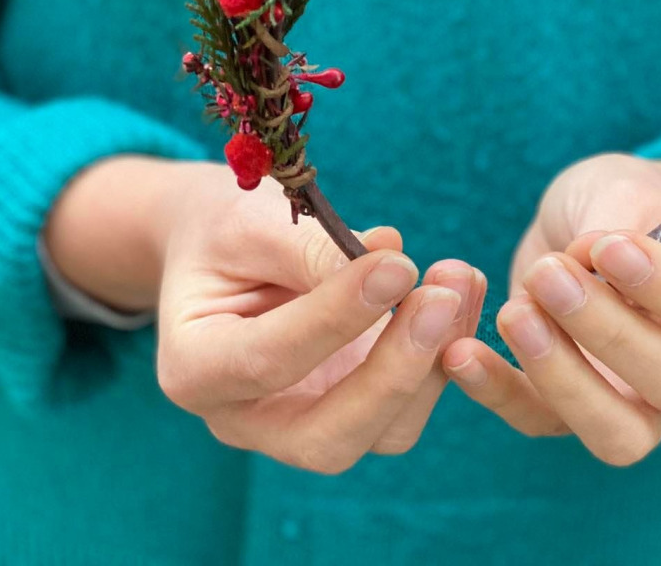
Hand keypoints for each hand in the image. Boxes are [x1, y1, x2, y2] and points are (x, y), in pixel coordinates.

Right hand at [45, 157, 485, 472]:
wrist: (227, 246)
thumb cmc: (227, 229)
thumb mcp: (251, 223)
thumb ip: (310, 251)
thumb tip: (391, 267)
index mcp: (195, 370)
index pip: (267, 362)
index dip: (336, 318)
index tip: (397, 265)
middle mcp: (246, 419)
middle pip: (328, 437)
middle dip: (394, 373)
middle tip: (442, 296)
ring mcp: (304, 424)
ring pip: (383, 433)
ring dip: (434, 362)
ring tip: (462, 279)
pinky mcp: (355, 410)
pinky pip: (411, 404)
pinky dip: (445, 351)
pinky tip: (465, 290)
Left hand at [442, 153, 660, 465]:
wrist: (592, 221)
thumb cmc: (626, 200)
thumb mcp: (627, 188)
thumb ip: (619, 221)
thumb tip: (589, 260)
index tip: (610, 247)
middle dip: (607, 332)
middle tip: (550, 275)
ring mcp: (648, 402)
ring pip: (622, 433)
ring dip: (563, 379)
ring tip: (514, 312)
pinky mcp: (580, 412)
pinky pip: (546, 424)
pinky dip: (500, 395)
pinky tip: (462, 352)